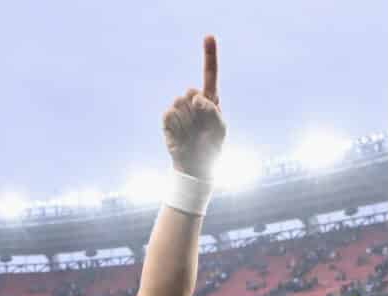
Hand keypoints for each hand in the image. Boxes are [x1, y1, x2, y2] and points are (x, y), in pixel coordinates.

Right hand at [161, 36, 225, 178]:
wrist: (195, 167)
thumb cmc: (211, 147)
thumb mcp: (220, 129)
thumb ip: (213, 110)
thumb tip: (196, 97)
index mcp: (209, 100)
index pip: (210, 74)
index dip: (209, 55)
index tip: (209, 36)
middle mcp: (193, 101)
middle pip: (191, 91)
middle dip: (197, 110)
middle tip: (200, 127)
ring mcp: (179, 110)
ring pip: (179, 102)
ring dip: (187, 120)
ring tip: (191, 133)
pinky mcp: (167, 120)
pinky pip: (168, 113)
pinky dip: (176, 125)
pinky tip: (181, 135)